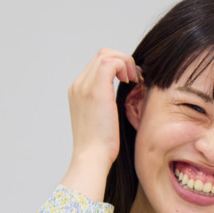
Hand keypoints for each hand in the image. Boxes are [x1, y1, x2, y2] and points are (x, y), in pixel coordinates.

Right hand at [62, 48, 142, 201]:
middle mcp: (78, 85)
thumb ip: (108, 103)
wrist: (92, 158)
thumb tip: (128, 92)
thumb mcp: (103, 119)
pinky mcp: (96, 90)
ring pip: (106, 55)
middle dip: (123, 60)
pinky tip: (131, 81)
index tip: (131, 80)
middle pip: (101, 55)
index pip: (97, 64)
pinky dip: (125, 65)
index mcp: (78, 91)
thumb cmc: (101, 145)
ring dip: (125, 62)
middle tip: (135, 78)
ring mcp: (84, 86)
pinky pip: (111, 62)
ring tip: (134, 79)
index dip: (118, 65)